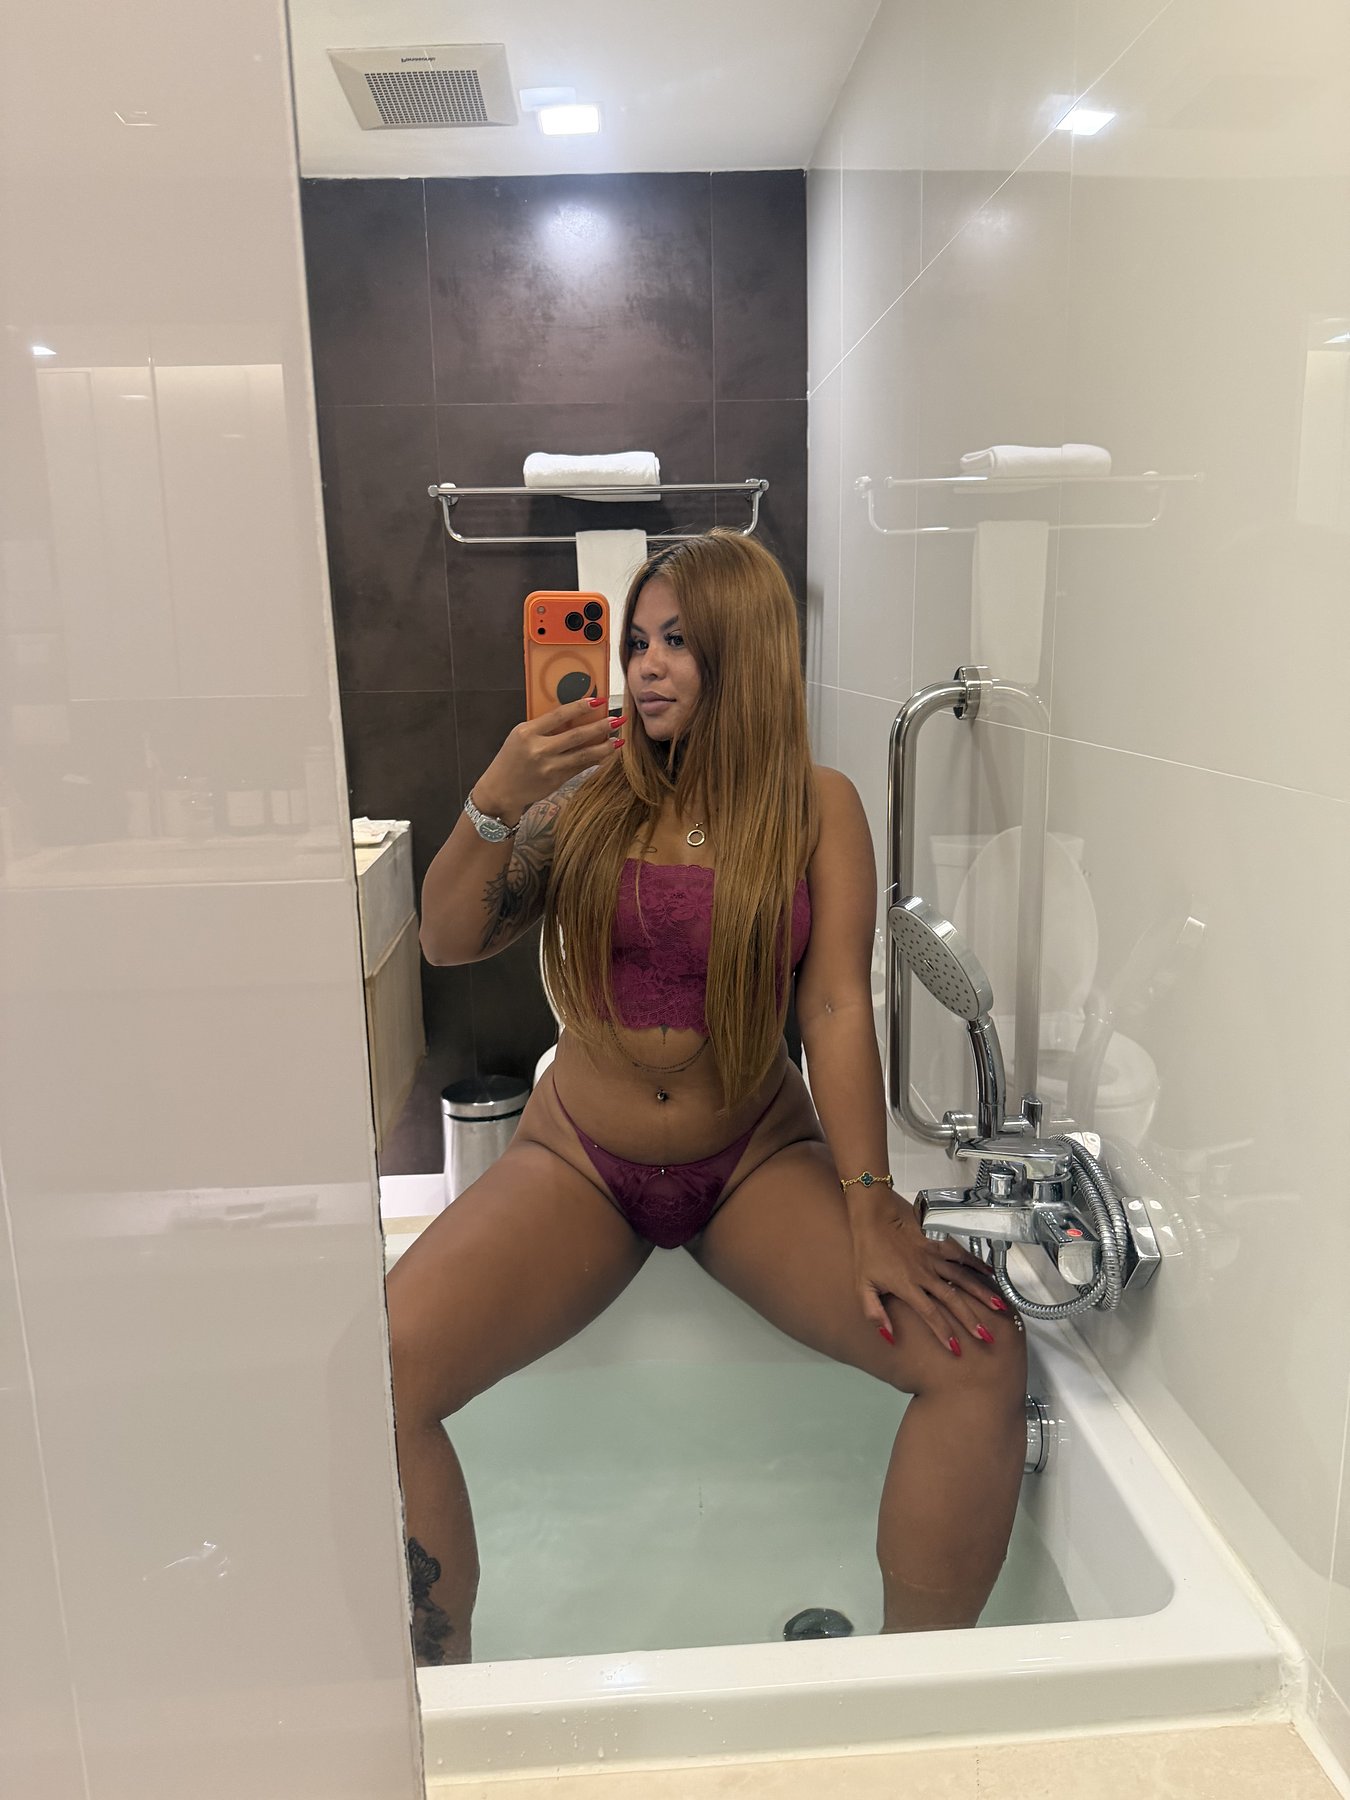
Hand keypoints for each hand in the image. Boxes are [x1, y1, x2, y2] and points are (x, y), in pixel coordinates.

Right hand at [475, 696, 622, 821]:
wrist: (500, 791)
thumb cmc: (511, 760)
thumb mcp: (521, 737)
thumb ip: (544, 729)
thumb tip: (575, 718)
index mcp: (527, 732)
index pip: (558, 715)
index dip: (580, 707)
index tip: (599, 700)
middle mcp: (539, 749)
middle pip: (576, 735)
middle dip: (601, 726)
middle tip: (619, 719)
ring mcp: (549, 767)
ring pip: (583, 754)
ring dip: (604, 747)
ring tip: (619, 740)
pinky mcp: (556, 781)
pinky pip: (581, 768)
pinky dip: (595, 760)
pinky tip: (607, 755)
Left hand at [850, 1192, 1011, 1353]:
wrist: (873, 1217)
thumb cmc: (867, 1250)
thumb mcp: (862, 1286)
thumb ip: (874, 1313)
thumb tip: (887, 1335)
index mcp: (907, 1285)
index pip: (930, 1314)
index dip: (944, 1332)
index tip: (956, 1349)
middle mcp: (924, 1272)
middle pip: (952, 1299)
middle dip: (970, 1320)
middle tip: (986, 1336)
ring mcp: (933, 1257)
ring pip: (963, 1278)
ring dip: (982, 1293)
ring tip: (999, 1307)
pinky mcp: (937, 1243)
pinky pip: (961, 1255)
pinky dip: (977, 1264)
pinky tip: (990, 1273)